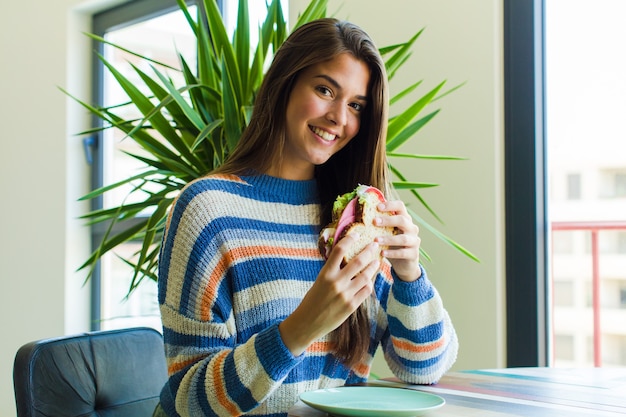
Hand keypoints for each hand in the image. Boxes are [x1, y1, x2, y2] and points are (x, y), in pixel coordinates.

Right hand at [278, 233, 380, 355]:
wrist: (307, 323)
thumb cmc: (312, 300)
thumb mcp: (319, 281)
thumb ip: (333, 270)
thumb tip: (346, 257)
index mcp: (325, 273)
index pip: (339, 250)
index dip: (350, 239)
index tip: (357, 234)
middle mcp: (336, 283)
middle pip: (358, 262)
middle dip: (369, 251)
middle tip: (375, 245)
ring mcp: (345, 295)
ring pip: (366, 276)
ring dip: (373, 267)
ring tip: (377, 261)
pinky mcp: (351, 306)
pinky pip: (366, 291)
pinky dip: (370, 283)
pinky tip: (371, 279)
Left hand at [373, 200, 421, 281]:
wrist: (403, 264)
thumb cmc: (391, 244)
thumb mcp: (386, 232)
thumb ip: (378, 224)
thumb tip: (359, 216)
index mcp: (404, 219)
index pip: (400, 206)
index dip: (390, 205)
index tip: (377, 207)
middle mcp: (411, 228)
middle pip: (402, 220)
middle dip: (388, 220)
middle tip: (374, 221)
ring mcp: (414, 241)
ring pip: (403, 238)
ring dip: (388, 239)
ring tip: (376, 240)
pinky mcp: (413, 254)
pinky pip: (403, 253)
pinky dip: (392, 253)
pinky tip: (382, 253)